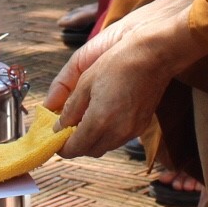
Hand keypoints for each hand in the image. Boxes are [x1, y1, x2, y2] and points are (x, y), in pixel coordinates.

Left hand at [43, 4, 206, 157]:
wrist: (153, 55)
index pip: (74, 148)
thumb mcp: (85, 82)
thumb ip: (70, 108)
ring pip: (105, 146)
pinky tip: (104, 117)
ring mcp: (132, 131)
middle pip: (89, 151)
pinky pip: (119, 139)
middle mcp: (117, 132)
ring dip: (92, 140)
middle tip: (67, 128)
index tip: (54, 138)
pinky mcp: (142, 126)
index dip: (61, 146)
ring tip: (84, 120)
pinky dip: (107, 134)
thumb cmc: (118, 63)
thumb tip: (59, 125)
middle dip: (76, 144)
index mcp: (99, 121)